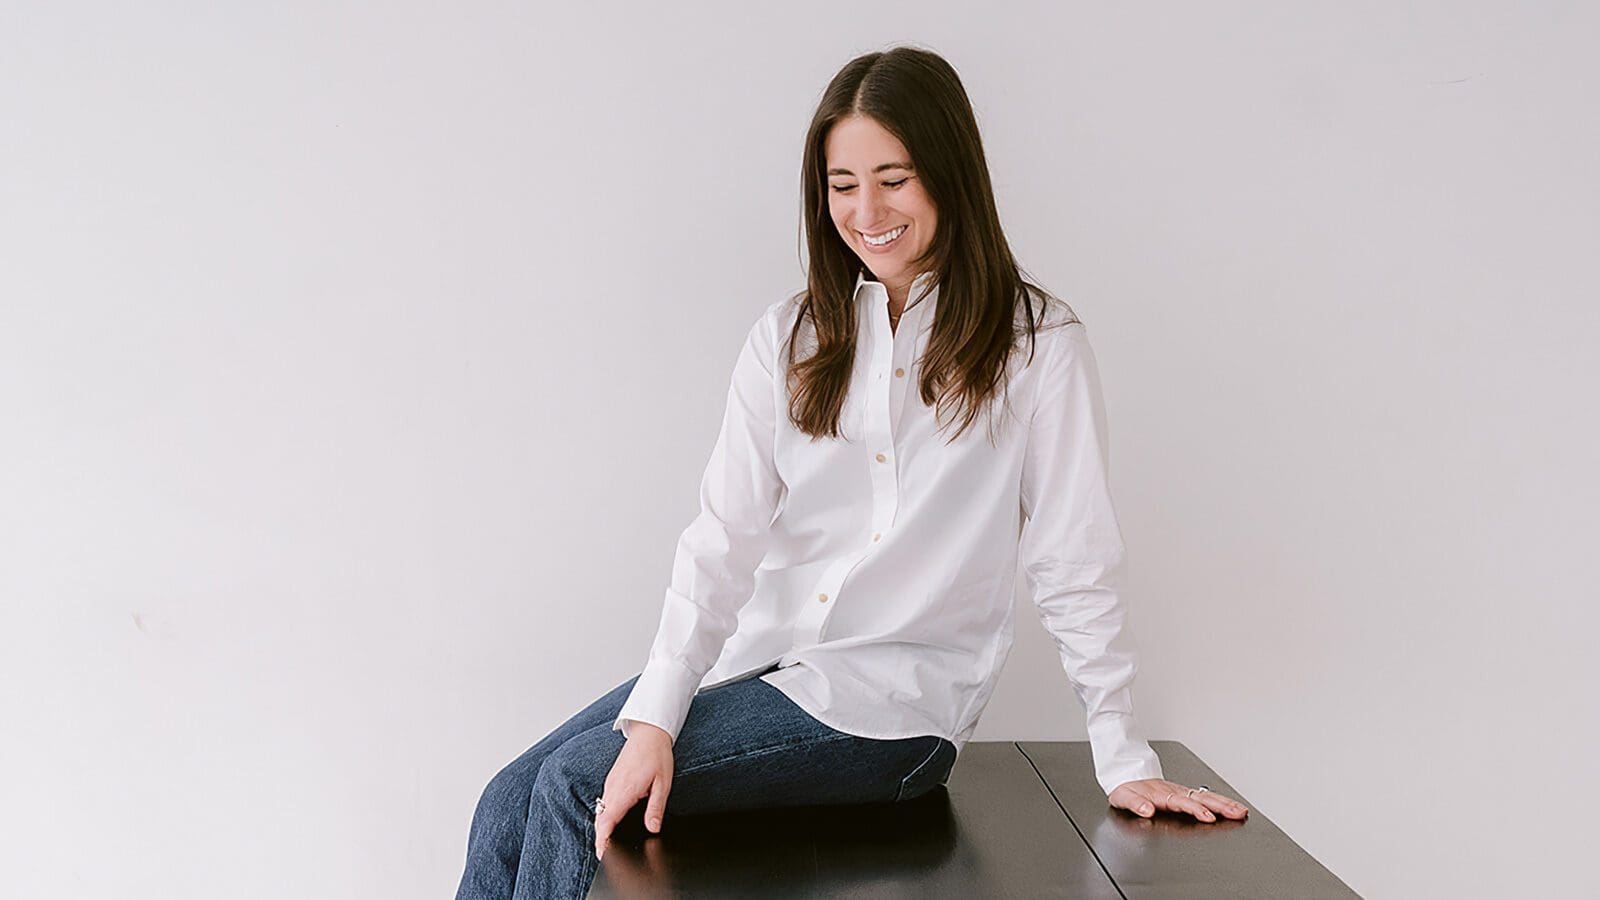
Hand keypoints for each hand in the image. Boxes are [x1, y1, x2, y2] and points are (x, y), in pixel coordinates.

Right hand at [594, 722, 674, 861]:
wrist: (649, 732)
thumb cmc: (657, 755)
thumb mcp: (663, 783)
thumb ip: (656, 808)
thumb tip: (653, 828)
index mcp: (624, 791)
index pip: (607, 821)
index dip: (602, 839)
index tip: (602, 853)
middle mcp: (613, 788)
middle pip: (601, 819)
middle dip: (601, 838)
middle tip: (605, 854)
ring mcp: (611, 783)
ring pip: (601, 810)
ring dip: (603, 826)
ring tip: (608, 843)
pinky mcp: (612, 779)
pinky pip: (605, 801)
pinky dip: (606, 815)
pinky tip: (613, 821)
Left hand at [1108, 778, 1248, 822]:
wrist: (1126, 773)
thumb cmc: (1126, 787)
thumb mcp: (1123, 796)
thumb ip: (1136, 803)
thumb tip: (1147, 810)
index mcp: (1160, 794)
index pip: (1181, 802)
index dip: (1195, 810)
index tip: (1208, 817)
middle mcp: (1174, 792)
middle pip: (1200, 798)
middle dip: (1220, 806)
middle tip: (1237, 813)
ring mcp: (1181, 791)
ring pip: (1206, 796)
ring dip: (1224, 803)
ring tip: (1240, 810)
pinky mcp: (1183, 793)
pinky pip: (1204, 795)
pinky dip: (1219, 800)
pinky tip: (1231, 806)